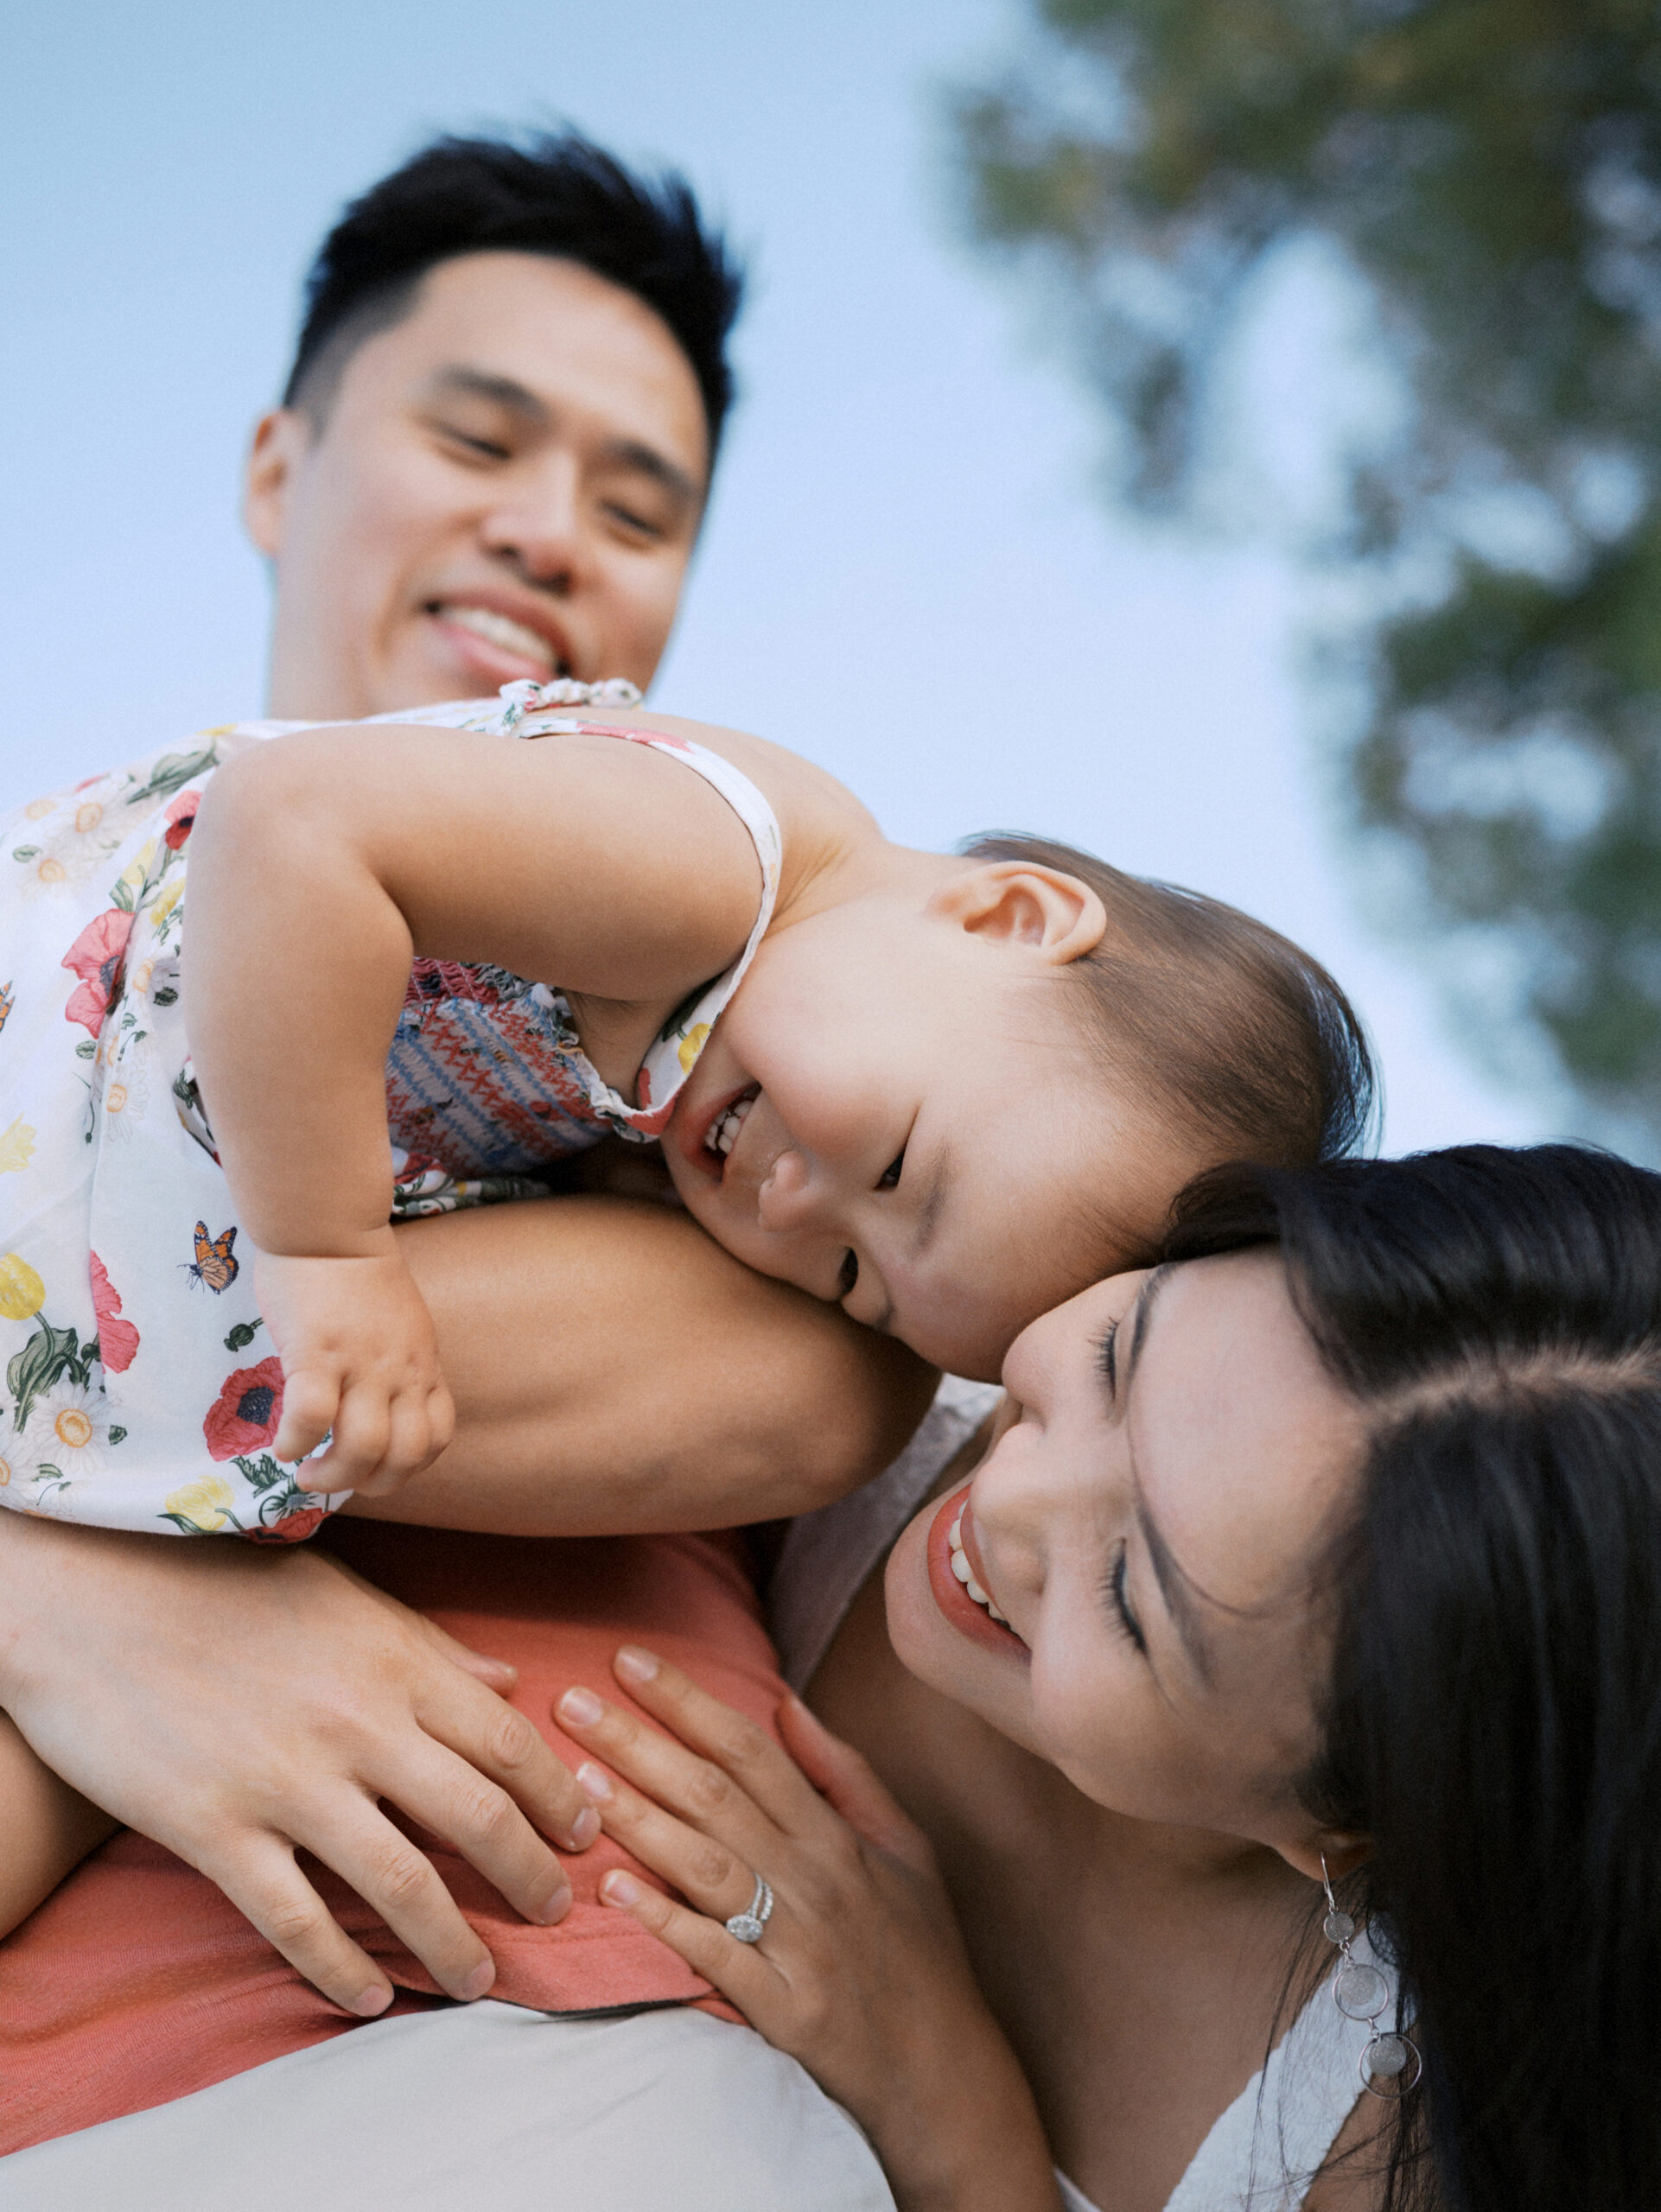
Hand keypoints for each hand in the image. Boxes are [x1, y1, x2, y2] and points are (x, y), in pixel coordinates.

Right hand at [0, 1513, 599, 2013]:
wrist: (95, 1601)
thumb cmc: (227, 1587)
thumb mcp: (346, 1596)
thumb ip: (433, 1647)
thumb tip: (513, 1681)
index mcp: (396, 1661)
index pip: (509, 1743)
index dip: (560, 1798)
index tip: (588, 1834)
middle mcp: (358, 1724)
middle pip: (479, 1817)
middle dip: (531, 1877)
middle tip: (556, 1913)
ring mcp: (287, 1781)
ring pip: (401, 1883)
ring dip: (453, 1943)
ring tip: (480, 1978)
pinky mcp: (216, 1829)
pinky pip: (296, 1920)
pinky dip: (344, 1968)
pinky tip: (372, 1996)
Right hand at [257, 1235, 454, 1493]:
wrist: (329, 1226)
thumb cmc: (356, 1275)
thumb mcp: (400, 1327)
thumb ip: (396, 1368)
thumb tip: (375, 1410)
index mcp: (423, 1365)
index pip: (437, 1437)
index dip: (407, 1468)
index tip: (373, 1470)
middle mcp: (401, 1370)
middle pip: (404, 1456)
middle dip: (370, 1485)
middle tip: (335, 1479)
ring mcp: (362, 1362)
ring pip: (363, 1446)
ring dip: (332, 1476)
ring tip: (306, 1472)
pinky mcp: (318, 1351)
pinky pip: (312, 1417)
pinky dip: (295, 1443)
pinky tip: (282, 1444)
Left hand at [555, 1648, 1060, 2211]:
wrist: (948, 2075)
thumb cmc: (920, 1955)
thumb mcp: (905, 1848)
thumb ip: (845, 1774)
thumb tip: (788, 1704)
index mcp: (835, 1835)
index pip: (750, 1748)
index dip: (688, 1699)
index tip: (629, 1658)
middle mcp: (815, 1879)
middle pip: (716, 1795)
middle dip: (642, 1742)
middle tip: (574, 1700)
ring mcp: (799, 1944)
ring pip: (709, 1866)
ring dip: (642, 1820)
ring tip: (579, 1780)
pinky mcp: (787, 2009)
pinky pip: (719, 1959)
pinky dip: (668, 1923)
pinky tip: (616, 1891)